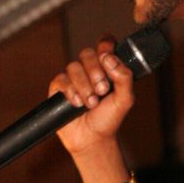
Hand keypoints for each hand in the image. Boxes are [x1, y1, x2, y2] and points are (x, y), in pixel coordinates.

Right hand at [48, 37, 134, 156]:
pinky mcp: (59, 88)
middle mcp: (89, 69)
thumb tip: (110, 59)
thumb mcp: (125, 99)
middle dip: (95, 71)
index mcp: (106, 67)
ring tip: (91, 103)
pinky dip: (71, 92)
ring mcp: (73, 77)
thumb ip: (125, 77)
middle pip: (87, 53)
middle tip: (102, 90)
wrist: (93, 139)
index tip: (107, 59)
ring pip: (73, 66)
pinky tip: (78, 104)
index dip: (105, 45)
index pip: (105, 43)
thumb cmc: (109, 118)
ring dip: (85, 86)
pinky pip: (61, 79)